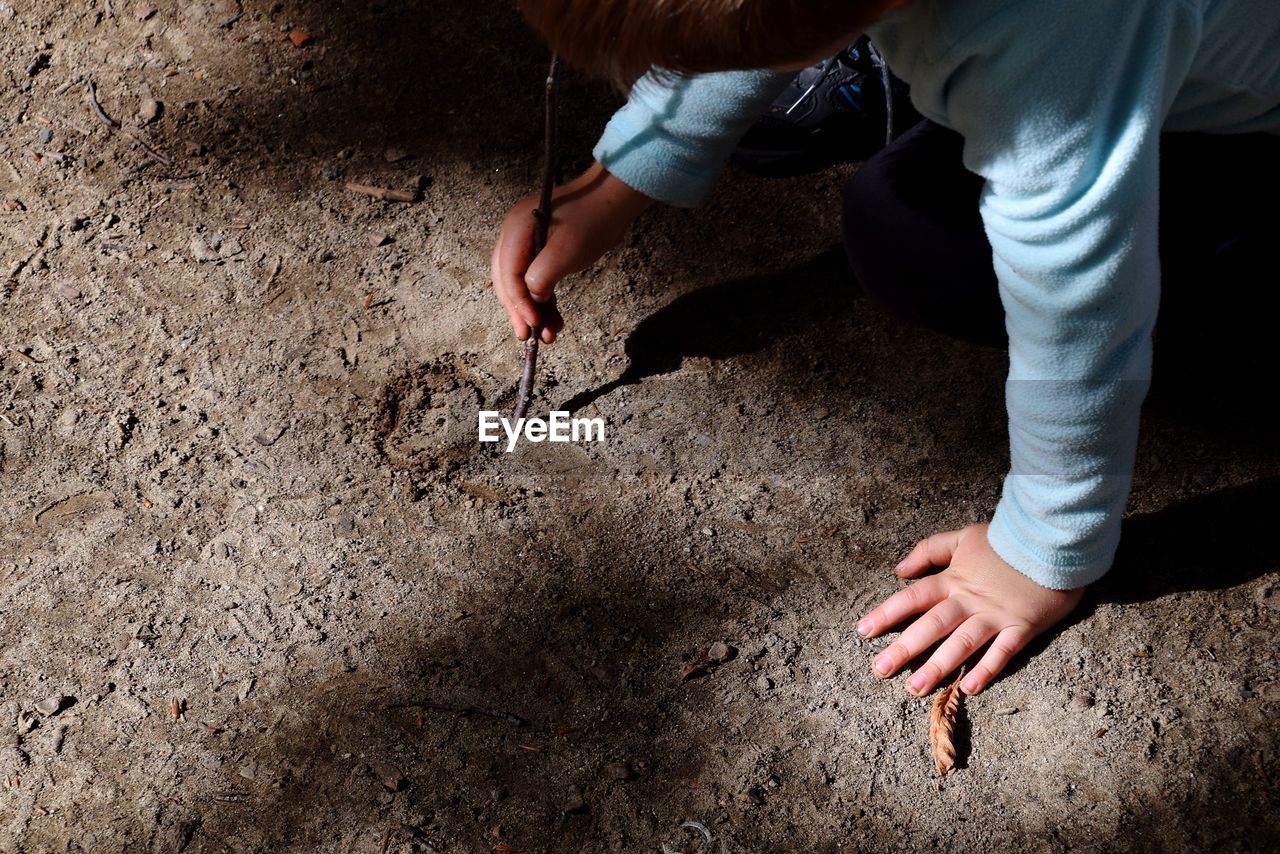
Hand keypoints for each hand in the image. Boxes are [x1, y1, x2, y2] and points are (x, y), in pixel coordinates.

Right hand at [490, 160, 653, 343]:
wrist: (615, 200)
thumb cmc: (593, 220)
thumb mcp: (566, 251)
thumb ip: (541, 277)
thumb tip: (532, 299)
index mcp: (516, 229)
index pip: (507, 273)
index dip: (517, 302)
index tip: (532, 325)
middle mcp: (515, 235)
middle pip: (507, 280)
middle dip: (520, 310)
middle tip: (530, 337)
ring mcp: (528, 242)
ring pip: (522, 283)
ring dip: (534, 309)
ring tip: (548, 335)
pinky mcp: (543, 250)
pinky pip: (536, 279)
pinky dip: (544, 299)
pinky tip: (553, 319)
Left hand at [855, 523, 1083, 695]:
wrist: (1052, 541)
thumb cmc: (1005, 540)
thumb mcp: (962, 537)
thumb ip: (929, 550)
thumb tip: (899, 569)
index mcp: (952, 580)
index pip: (912, 598)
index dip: (886, 614)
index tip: (862, 632)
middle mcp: (969, 601)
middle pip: (931, 626)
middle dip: (904, 649)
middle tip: (879, 670)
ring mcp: (995, 616)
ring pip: (961, 644)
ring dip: (938, 666)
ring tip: (915, 688)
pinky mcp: (1022, 628)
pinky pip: (1002, 652)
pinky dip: (987, 669)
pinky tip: (969, 688)